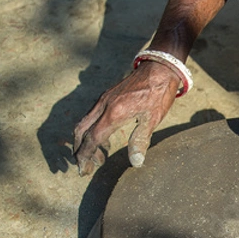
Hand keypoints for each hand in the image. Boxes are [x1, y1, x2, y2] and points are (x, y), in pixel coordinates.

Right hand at [73, 61, 180, 175]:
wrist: (159, 67)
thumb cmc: (158, 94)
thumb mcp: (153, 119)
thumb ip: (141, 140)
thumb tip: (135, 163)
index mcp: (114, 113)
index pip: (92, 139)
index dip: (85, 156)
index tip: (82, 170)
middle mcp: (103, 105)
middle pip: (81, 131)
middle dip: (79, 151)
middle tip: (85, 168)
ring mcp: (103, 99)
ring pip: (84, 123)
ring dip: (85, 142)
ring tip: (98, 159)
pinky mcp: (107, 96)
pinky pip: (91, 116)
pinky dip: (91, 131)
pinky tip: (104, 140)